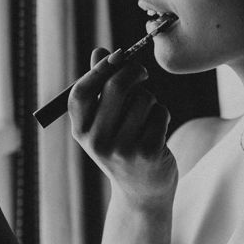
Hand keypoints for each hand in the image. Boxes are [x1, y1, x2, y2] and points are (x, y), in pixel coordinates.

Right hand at [68, 48, 177, 211]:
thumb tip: (100, 51)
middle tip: (143, 72)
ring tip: (148, 115)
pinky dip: (162, 114)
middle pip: (115, 87)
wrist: (142, 191)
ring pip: (143, 98)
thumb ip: (100, 87)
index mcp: (81, 131)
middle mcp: (98, 142)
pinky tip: (158, 129)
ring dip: (150, 99)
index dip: (99, 69)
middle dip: (134, 72)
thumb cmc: (122, 147)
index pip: (81, 92)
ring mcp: (123, 149)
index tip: (117, 57)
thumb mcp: (105, 123)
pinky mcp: (149, 152)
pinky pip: (160, 113)